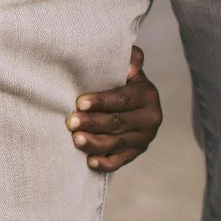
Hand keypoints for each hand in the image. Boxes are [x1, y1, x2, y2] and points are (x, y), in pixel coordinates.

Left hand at [66, 46, 160, 172]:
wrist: (131, 100)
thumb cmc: (120, 79)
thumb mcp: (127, 66)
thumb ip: (131, 58)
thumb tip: (130, 68)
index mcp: (148, 95)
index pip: (122, 99)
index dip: (101, 102)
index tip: (79, 102)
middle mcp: (151, 118)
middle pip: (118, 123)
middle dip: (92, 123)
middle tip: (70, 122)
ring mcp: (144, 138)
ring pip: (117, 143)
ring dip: (95, 143)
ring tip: (75, 139)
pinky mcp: (137, 152)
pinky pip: (121, 161)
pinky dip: (105, 163)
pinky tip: (90, 161)